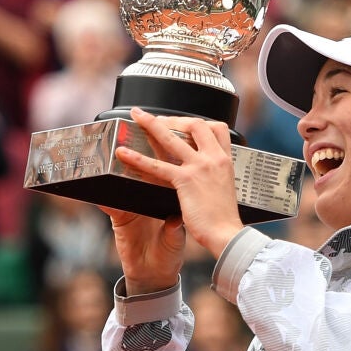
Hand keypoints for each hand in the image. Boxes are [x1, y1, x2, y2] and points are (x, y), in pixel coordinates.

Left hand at [115, 110, 245, 256]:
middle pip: (195, 125)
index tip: (185, 123)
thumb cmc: (224, 218)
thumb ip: (213, 176)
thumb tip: (203, 175)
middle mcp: (214, 159)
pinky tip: (124, 153)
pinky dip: (137, 158)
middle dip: (174, 118)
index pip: (217, 129)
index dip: (200, 122)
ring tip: (137, 116)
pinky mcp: (186, 180)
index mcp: (225, 161)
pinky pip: (157, 165)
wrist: (227, 234)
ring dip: (152, 124)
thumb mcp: (224, 188)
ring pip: (172, 137)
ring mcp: (200, 167)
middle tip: (158, 118)